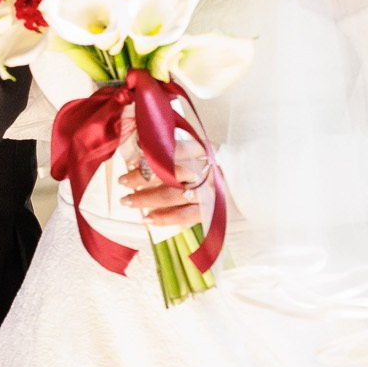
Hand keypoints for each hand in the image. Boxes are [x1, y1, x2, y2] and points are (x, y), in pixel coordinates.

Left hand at [117, 104, 208, 225]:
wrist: (244, 182)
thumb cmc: (213, 164)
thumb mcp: (197, 149)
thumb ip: (173, 147)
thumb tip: (141, 149)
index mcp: (199, 151)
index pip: (168, 152)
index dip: (147, 157)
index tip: (131, 161)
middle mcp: (202, 171)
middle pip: (165, 173)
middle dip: (140, 178)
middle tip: (123, 181)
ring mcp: (206, 192)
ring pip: (169, 196)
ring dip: (145, 199)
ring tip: (127, 200)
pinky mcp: (208, 211)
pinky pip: (182, 216)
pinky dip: (163, 218)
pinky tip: (147, 218)